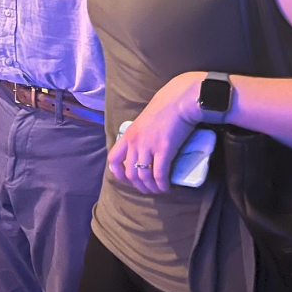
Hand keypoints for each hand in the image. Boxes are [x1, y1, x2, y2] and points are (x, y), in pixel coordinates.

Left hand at [108, 71, 203, 194]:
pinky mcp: (164, 150)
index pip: (113, 160)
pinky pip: (159, 174)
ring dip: (151, 187)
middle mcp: (134, 142)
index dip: (119, 174)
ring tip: (158, 190)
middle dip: (139, 186)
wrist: (178, 101)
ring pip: (144, 176)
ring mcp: (148, 146)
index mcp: (128, 135)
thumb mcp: (143, 123)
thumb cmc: (164, 109)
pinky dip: (162, 184)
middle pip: (130, 173)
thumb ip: (140, 136)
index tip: (128, 180)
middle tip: (148, 189)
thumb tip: (144, 151)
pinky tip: (166, 187)